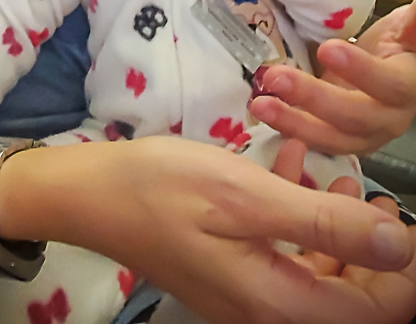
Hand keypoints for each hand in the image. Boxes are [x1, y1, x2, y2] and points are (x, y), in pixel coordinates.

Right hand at [0, 137, 414, 323]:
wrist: (92, 193)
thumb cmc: (165, 188)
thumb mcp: (247, 195)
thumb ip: (323, 223)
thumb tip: (399, 245)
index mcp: (276, 302)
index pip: (374, 310)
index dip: (403, 271)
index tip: (403, 218)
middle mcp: (265, 311)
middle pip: (346, 297)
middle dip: (372, 249)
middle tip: (374, 195)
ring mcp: (243, 293)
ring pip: (315, 274)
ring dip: (336, 229)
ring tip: (340, 178)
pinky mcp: (227, 270)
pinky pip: (279, 254)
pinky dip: (295, 216)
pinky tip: (291, 168)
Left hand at [249, 0, 415, 153]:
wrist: (388, 70)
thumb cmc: (396, 45)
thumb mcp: (406, 28)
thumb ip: (414, 24)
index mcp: (407, 88)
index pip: (388, 84)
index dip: (361, 71)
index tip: (328, 48)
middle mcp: (388, 118)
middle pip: (354, 117)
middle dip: (313, 98)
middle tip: (275, 77)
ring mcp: (362, 135)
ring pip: (330, 137)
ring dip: (293, 122)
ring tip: (261, 104)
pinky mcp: (338, 139)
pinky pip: (313, 141)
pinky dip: (287, 130)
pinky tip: (263, 113)